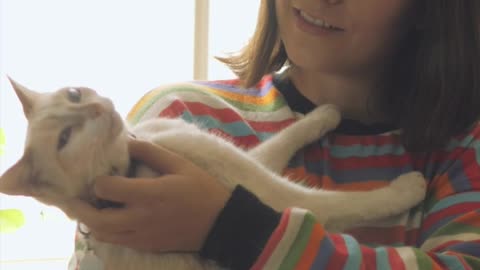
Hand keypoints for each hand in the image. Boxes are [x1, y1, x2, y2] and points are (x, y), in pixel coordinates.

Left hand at [65, 138, 230, 251]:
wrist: (220, 223)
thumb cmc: (201, 189)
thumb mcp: (179, 164)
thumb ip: (149, 152)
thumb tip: (125, 141)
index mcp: (148, 194)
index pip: (105, 189)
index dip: (97, 180)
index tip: (101, 173)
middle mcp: (139, 218)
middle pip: (94, 218)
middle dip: (80, 206)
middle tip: (75, 195)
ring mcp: (141, 236)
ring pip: (101, 233)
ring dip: (91, 220)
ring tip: (93, 205)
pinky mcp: (146, 246)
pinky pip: (115, 241)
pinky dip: (106, 231)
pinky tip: (111, 219)